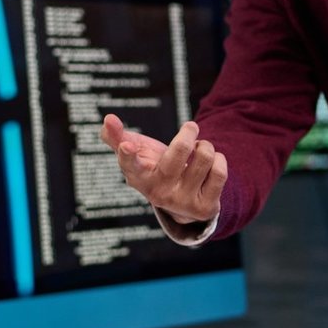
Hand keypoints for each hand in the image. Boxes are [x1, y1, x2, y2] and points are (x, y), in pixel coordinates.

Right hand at [100, 114, 226, 224]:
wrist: (181, 202)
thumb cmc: (155, 168)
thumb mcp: (137, 154)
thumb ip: (117, 136)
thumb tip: (107, 119)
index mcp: (139, 177)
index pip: (130, 165)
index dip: (127, 155)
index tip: (126, 145)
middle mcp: (159, 193)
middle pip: (178, 152)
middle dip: (188, 133)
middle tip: (190, 127)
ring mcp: (182, 203)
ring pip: (204, 157)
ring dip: (205, 146)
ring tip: (199, 150)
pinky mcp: (205, 208)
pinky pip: (220, 172)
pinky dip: (219, 160)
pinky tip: (211, 165)